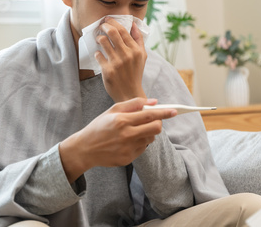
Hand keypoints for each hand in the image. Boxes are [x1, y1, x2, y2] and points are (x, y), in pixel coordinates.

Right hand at [59, 98, 176, 182]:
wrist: (85, 149)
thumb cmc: (99, 126)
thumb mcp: (112, 110)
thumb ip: (133, 104)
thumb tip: (154, 102)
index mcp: (122, 120)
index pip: (150, 115)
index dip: (164, 113)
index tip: (174, 111)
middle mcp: (126, 135)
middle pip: (155, 128)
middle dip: (158, 123)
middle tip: (154, 121)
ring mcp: (128, 148)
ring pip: (150, 139)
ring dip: (148, 133)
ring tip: (135, 131)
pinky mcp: (128, 158)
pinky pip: (143, 148)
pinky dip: (141, 143)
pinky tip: (128, 141)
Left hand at [94, 17, 146, 101]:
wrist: (130, 94)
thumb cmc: (135, 74)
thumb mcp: (142, 56)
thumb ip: (139, 40)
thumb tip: (134, 24)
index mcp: (136, 50)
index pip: (123, 30)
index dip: (113, 22)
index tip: (107, 19)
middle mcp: (127, 55)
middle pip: (112, 32)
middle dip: (104, 26)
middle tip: (101, 26)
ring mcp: (117, 63)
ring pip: (103, 41)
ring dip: (99, 38)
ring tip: (99, 39)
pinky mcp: (107, 70)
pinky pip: (98, 55)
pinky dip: (97, 53)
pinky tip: (100, 55)